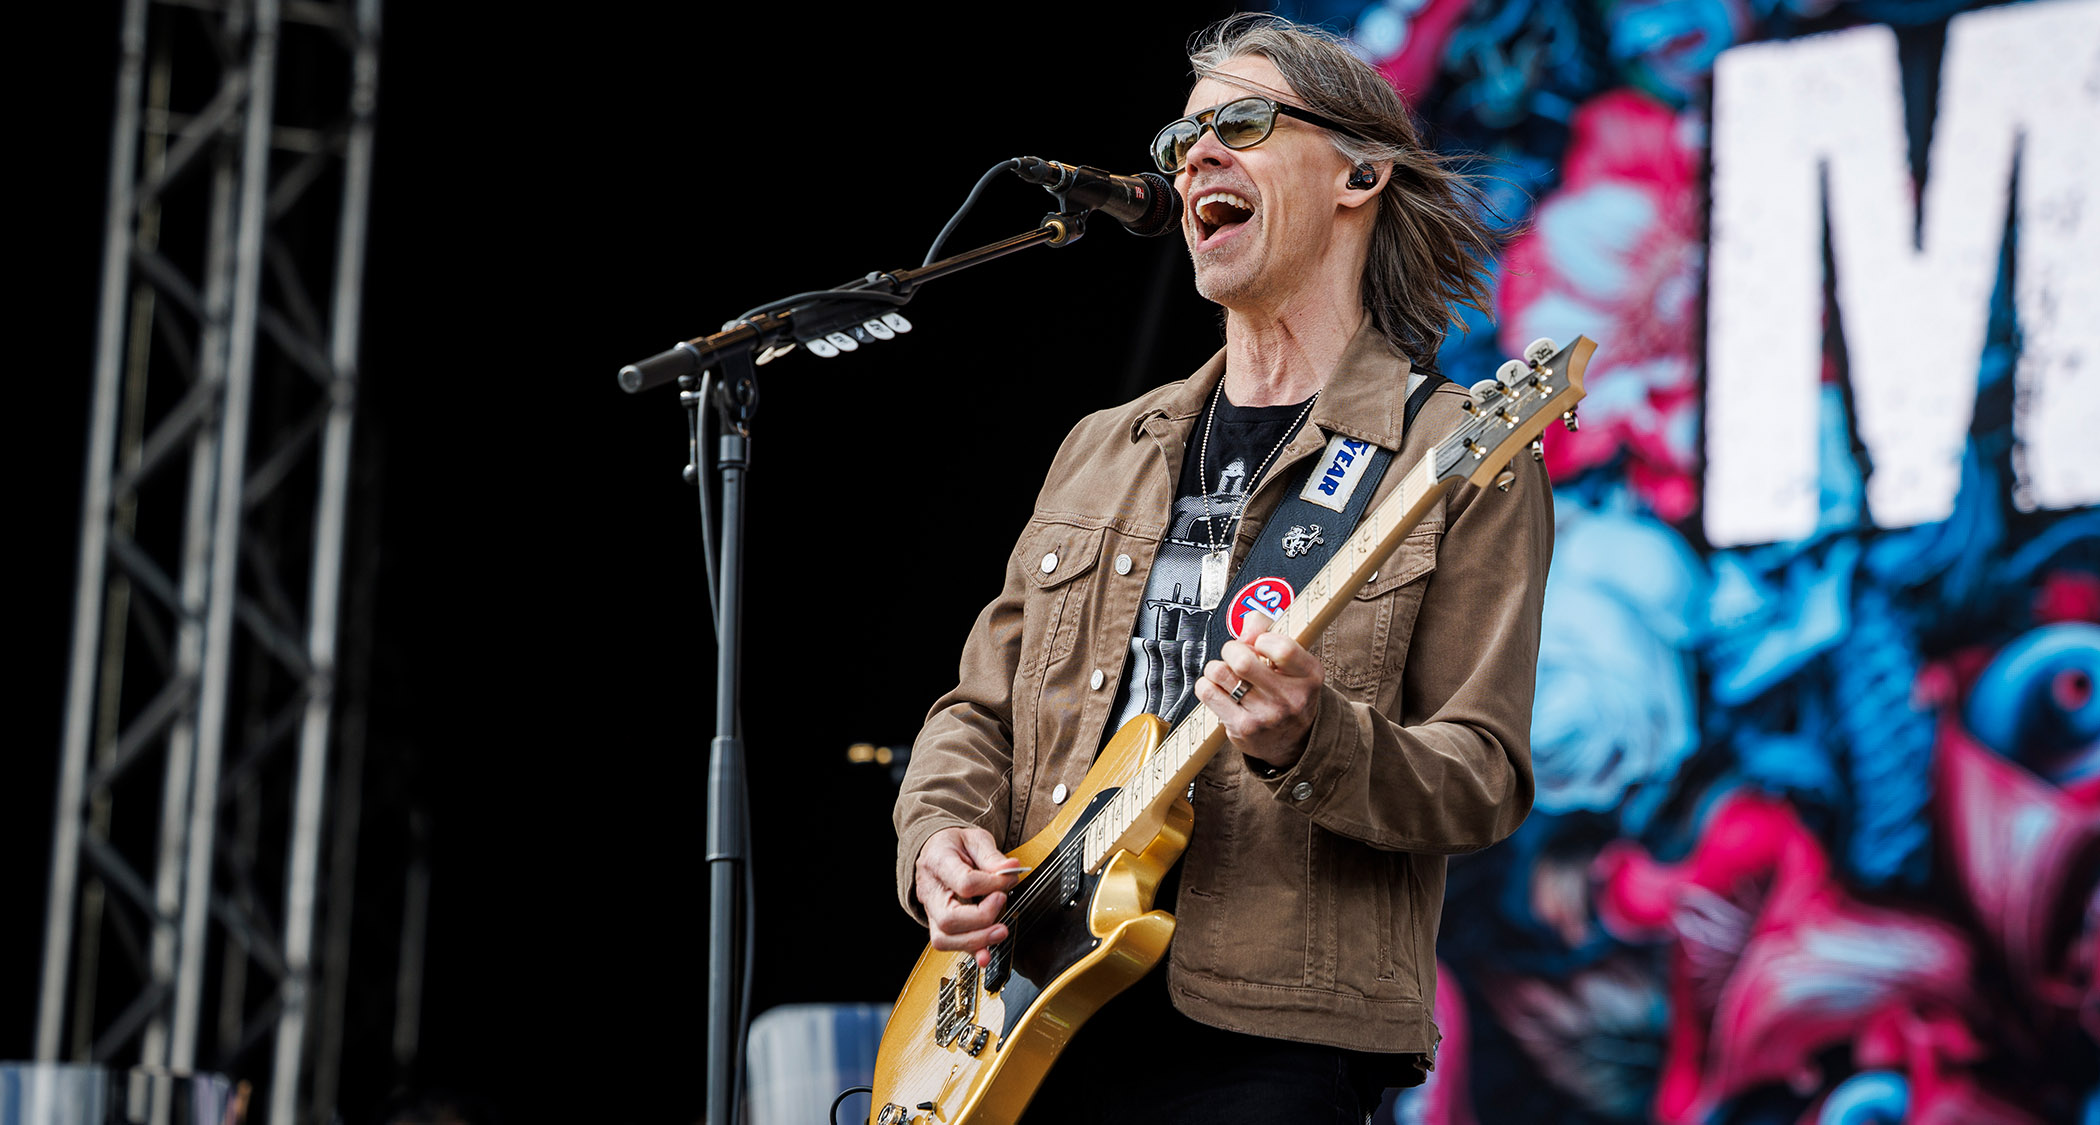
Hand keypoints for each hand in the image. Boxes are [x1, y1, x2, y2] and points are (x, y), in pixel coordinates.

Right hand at [913, 825, 1024, 966]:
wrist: (934, 850)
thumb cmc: (954, 845)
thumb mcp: (975, 840)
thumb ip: (992, 857)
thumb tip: (1012, 869)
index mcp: (938, 862)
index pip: (964, 883)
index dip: (991, 886)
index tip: (1007, 880)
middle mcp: (930, 890)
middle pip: (949, 919)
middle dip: (982, 919)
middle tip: (1002, 904)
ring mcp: (931, 910)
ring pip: (944, 938)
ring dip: (976, 940)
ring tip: (1000, 932)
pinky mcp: (938, 924)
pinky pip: (949, 944)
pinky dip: (970, 950)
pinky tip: (986, 954)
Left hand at [1194, 611, 1321, 772]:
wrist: (1292, 742)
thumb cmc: (1288, 693)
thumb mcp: (1292, 663)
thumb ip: (1269, 632)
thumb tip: (1247, 623)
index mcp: (1309, 676)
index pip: (1281, 648)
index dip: (1261, 638)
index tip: (1259, 644)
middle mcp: (1291, 699)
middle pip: (1242, 660)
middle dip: (1232, 649)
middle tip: (1236, 655)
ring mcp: (1266, 716)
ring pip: (1220, 672)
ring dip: (1216, 667)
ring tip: (1227, 674)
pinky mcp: (1242, 728)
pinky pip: (1208, 692)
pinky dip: (1207, 684)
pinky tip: (1220, 690)